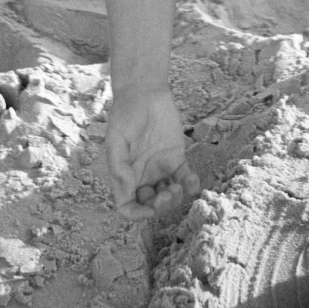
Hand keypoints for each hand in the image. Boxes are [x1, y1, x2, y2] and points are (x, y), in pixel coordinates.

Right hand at [104, 87, 198, 223]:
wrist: (144, 92)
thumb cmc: (125, 115)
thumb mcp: (115, 141)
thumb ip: (119, 167)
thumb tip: (127, 192)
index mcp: (125, 176)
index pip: (128, 206)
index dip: (137, 215)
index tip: (149, 211)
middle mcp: (142, 176)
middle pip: (151, 205)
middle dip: (160, 207)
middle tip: (167, 194)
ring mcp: (160, 168)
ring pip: (169, 195)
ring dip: (175, 199)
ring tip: (178, 187)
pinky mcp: (176, 158)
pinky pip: (185, 178)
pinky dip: (191, 185)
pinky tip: (192, 181)